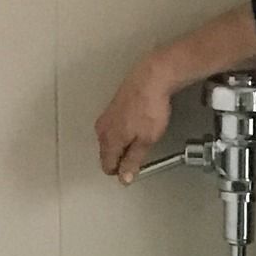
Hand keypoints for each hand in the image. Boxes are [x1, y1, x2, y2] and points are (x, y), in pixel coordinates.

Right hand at [95, 57, 172, 181]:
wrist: (152, 77)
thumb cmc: (149, 105)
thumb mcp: (146, 141)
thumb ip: (133, 161)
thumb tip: (124, 177)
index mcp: (109, 140)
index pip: (107, 166)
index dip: (121, 171)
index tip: (133, 169)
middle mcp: (103, 128)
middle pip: (108, 153)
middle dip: (122, 156)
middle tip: (142, 150)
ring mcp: (106, 116)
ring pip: (111, 140)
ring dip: (124, 142)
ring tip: (143, 134)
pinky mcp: (113, 107)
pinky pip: (115, 126)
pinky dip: (125, 129)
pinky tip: (139, 123)